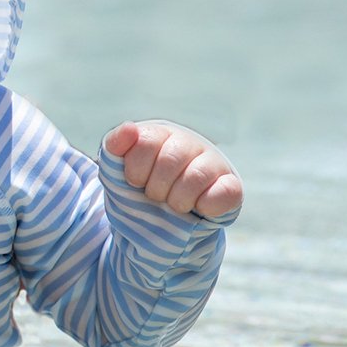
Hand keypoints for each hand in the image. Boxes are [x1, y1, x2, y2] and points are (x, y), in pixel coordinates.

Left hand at [103, 120, 241, 219]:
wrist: (164, 218)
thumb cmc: (142, 187)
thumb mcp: (119, 168)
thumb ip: (115, 146)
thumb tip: (129, 128)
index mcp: (161, 135)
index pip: (145, 143)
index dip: (136, 171)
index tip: (136, 182)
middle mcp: (189, 143)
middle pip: (169, 161)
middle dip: (155, 189)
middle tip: (156, 196)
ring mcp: (213, 164)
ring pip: (195, 178)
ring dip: (177, 201)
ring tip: (175, 204)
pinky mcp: (231, 187)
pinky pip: (225, 193)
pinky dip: (207, 205)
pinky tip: (197, 208)